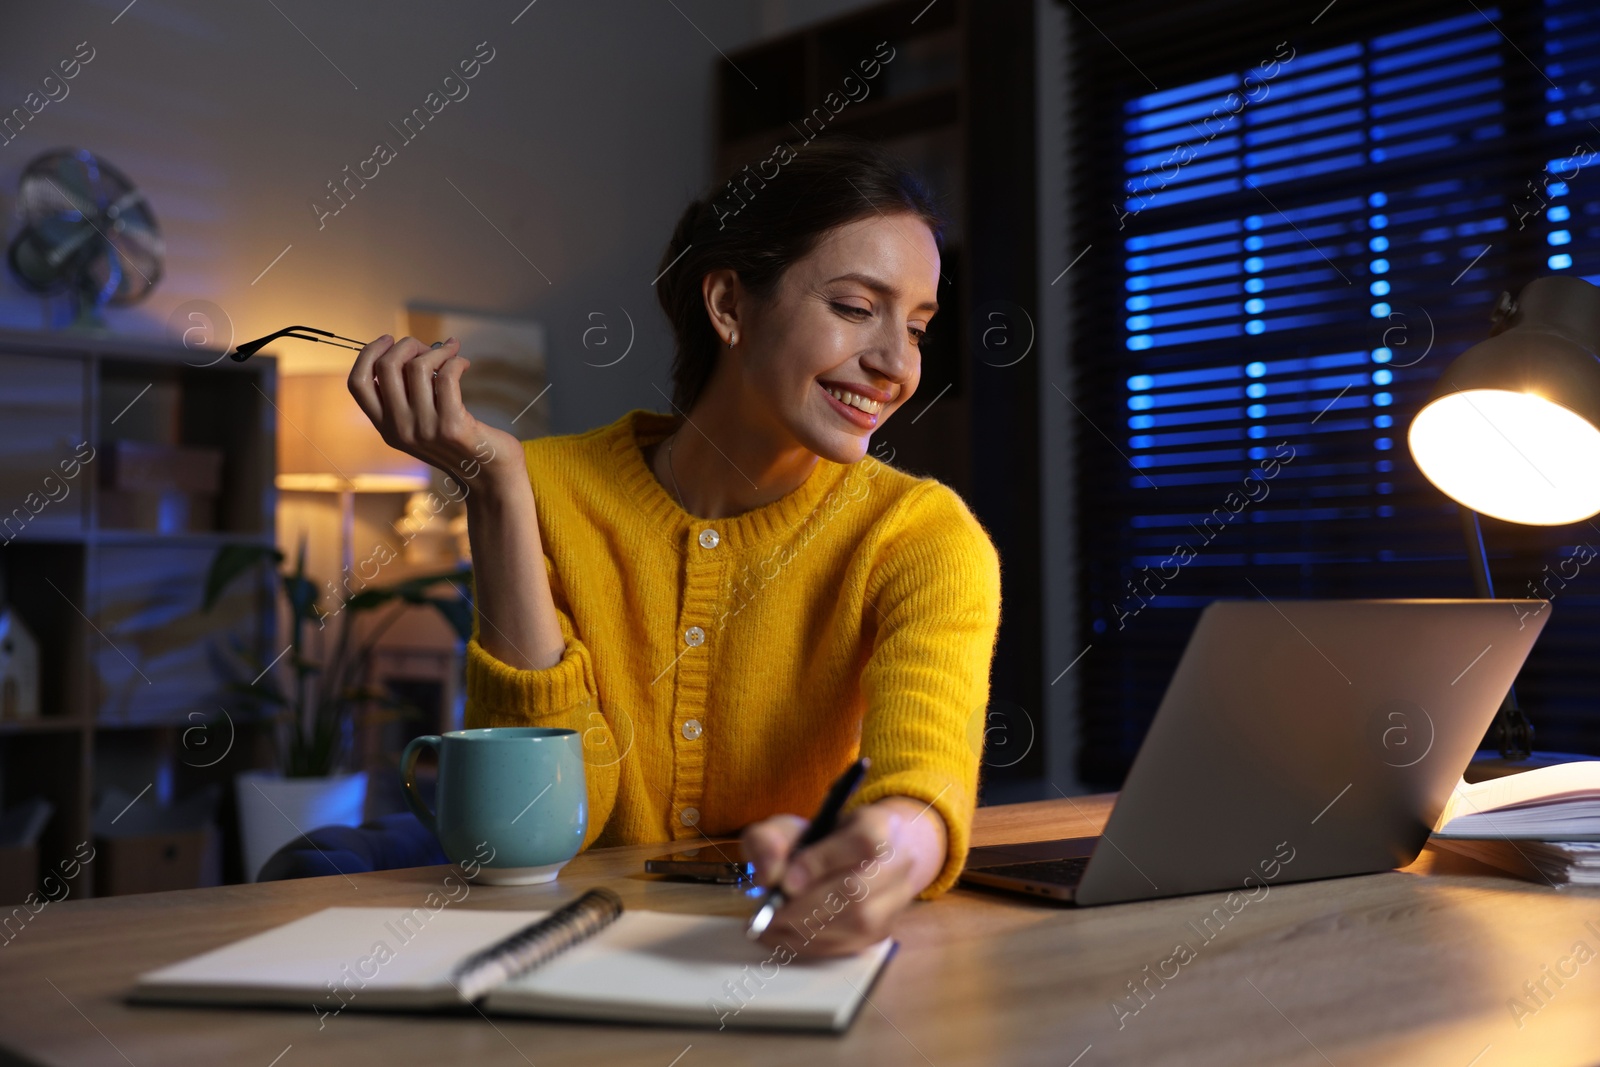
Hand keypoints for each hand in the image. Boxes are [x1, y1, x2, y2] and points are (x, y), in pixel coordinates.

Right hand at [346, 335, 523, 492]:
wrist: (489, 476)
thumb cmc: (458, 442)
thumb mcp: (422, 423)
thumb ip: (408, 395)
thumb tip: (409, 348)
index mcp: (386, 428)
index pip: (357, 384)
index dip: (368, 354)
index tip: (389, 339)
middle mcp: (400, 429)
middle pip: (386, 367)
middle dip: (407, 344)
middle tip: (429, 347)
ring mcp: (424, 429)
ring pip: (418, 367)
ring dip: (438, 350)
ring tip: (452, 353)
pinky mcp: (452, 426)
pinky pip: (447, 376)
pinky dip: (456, 361)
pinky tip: (464, 364)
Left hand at [740, 796, 946, 956]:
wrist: (868, 857)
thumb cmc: (825, 839)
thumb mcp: (793, 826)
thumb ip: (770, 841)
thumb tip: (768, 876)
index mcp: (879, 826)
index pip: (861, 843)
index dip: (823, 862)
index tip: (786, 882)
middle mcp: (898, 864)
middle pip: (859, 891)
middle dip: (807, 907)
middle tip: (769, 913)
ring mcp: (895, 901)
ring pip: (857, 923)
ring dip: (807, 930)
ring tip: (770, 927)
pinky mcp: (883, 930)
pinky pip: (851, 945)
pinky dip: (812, 945)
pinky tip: (784, 937)